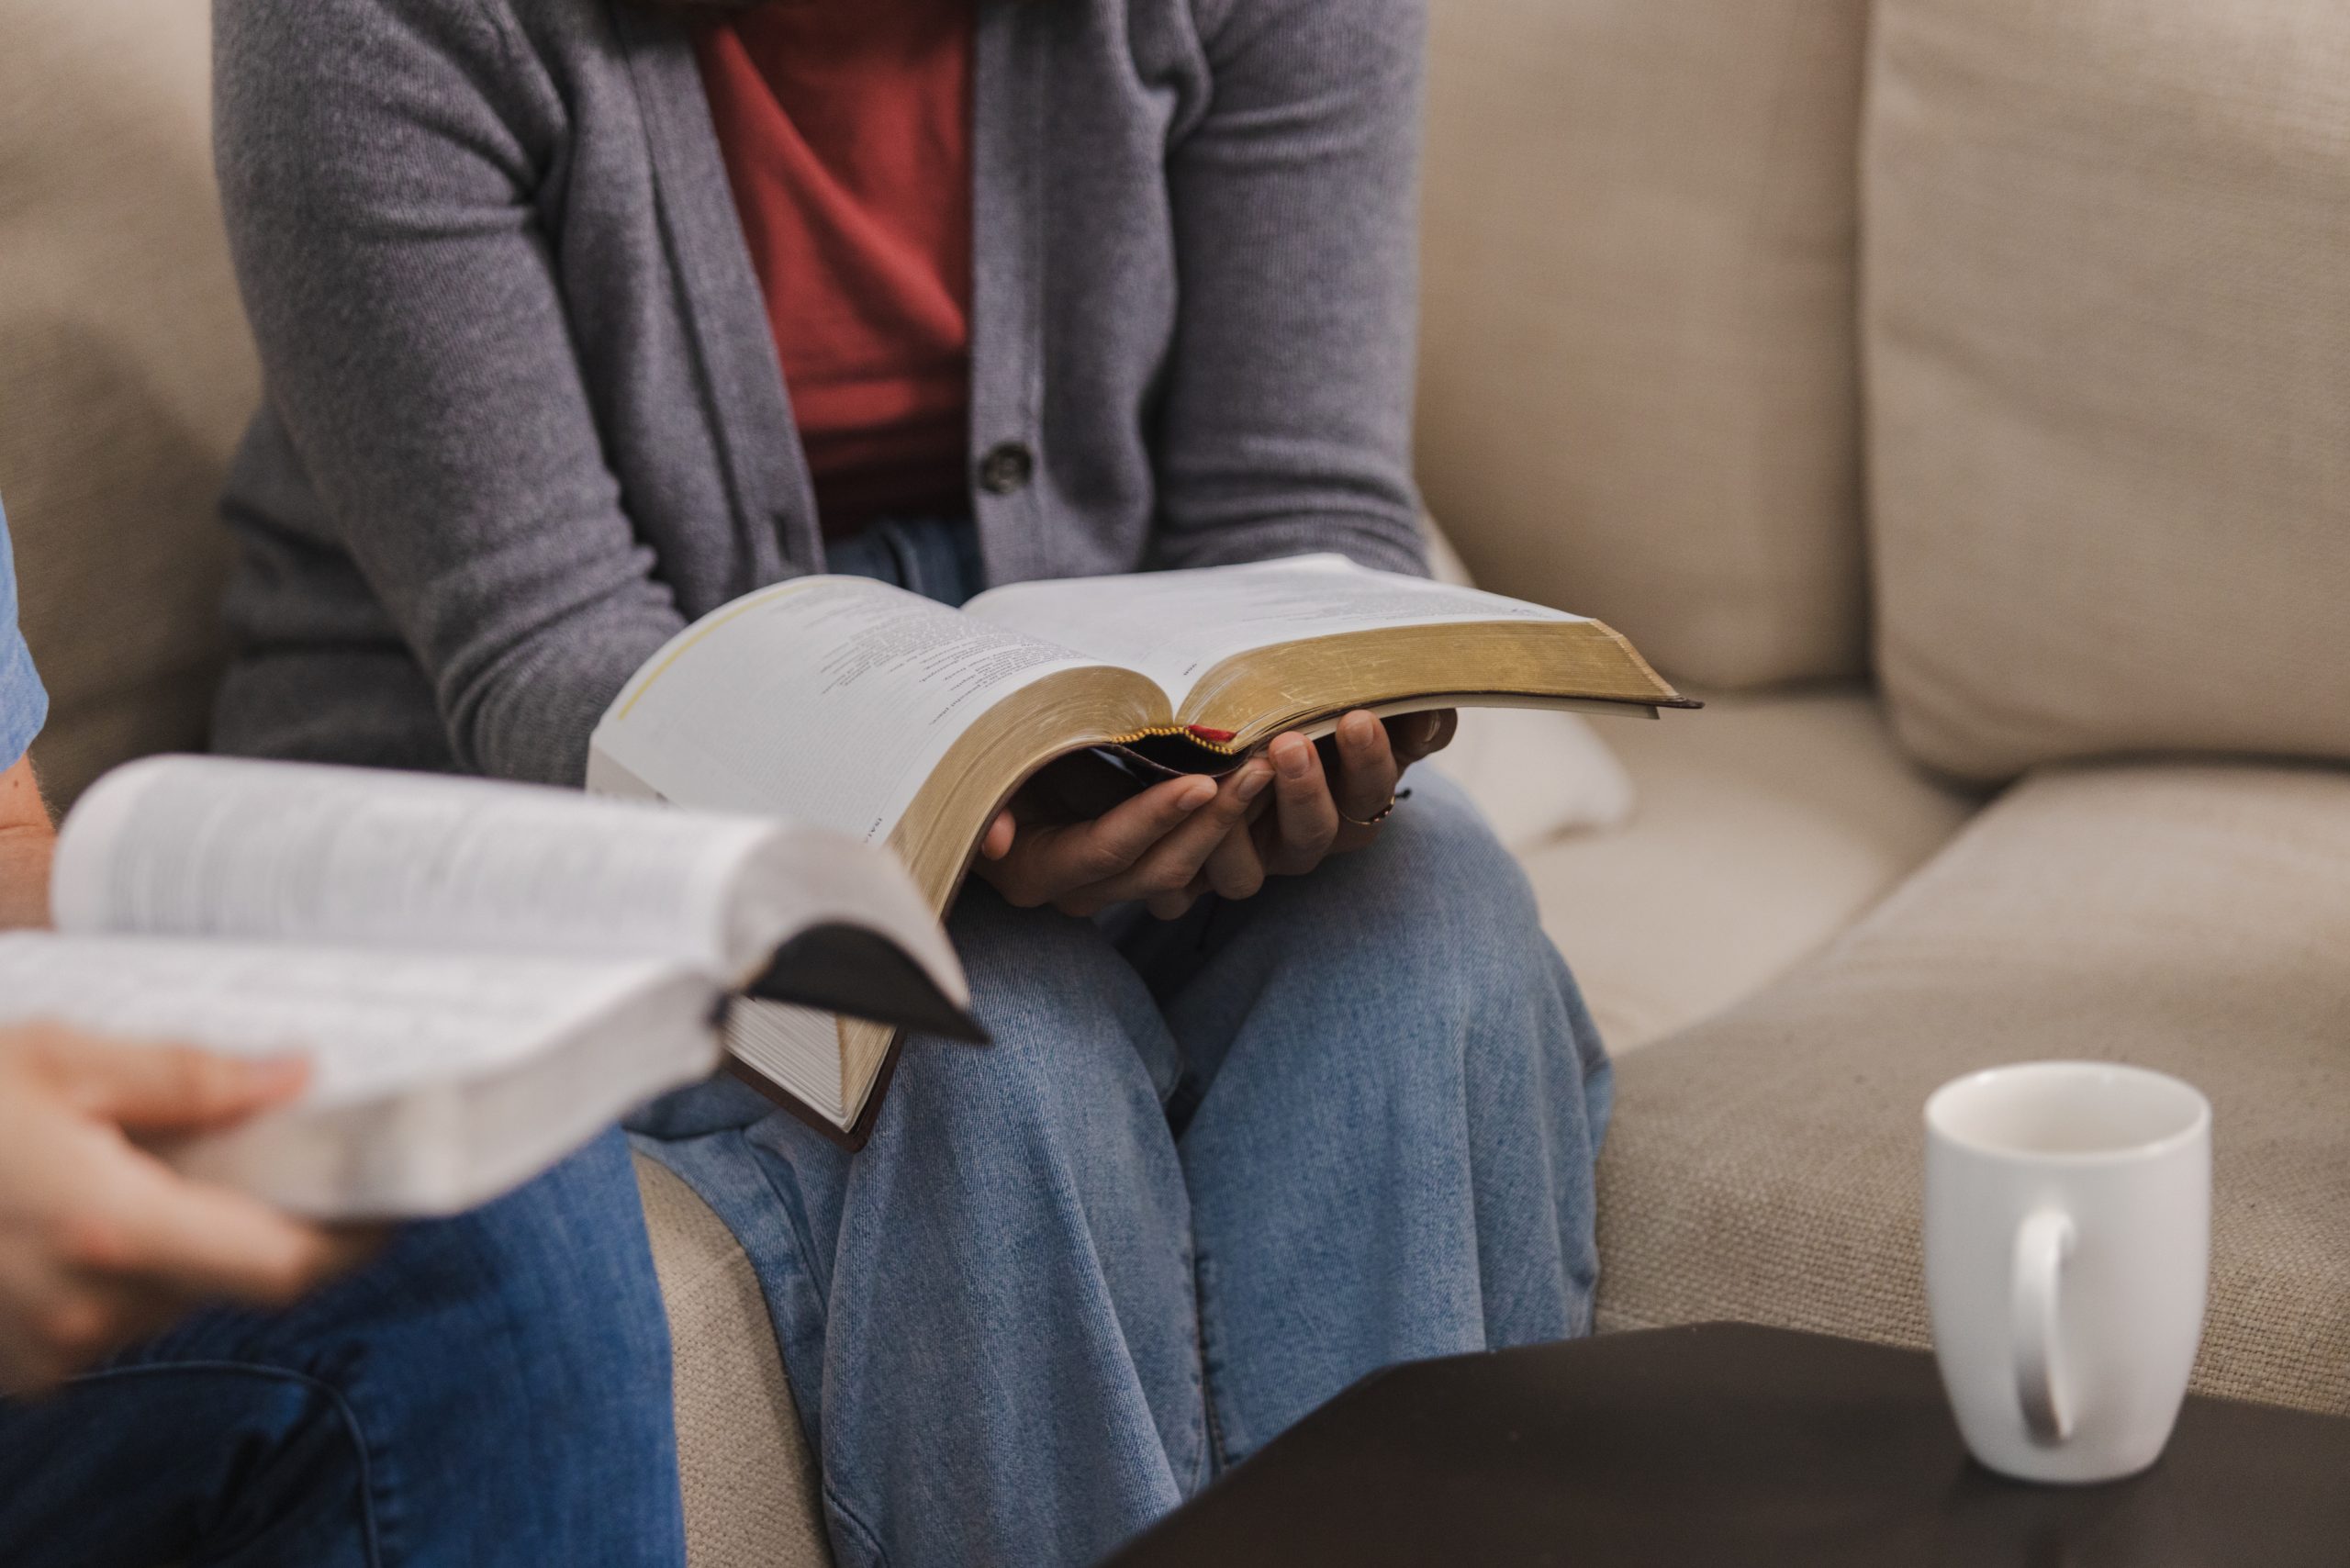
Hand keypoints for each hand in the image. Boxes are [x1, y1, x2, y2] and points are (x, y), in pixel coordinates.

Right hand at [0, 1028, 373, 1394]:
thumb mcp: (56, 1061)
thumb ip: (187, 1078)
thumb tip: (294, 1076)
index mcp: (110, 1231)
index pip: (283, 1265)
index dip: (351, 1239)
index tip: (389, 1197)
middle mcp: (87, 1311)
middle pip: (235, 1278)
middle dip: (264, 1219)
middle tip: (278, 1153)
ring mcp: (49, 1354)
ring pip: (176, 1300)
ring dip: (189, 1244)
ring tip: (156, 1168)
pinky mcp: (23, 1370)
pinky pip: (115, 1319)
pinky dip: (129, 1271)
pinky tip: (92, 1213)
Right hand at [972, 756, 1276, 919]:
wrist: (999, 774)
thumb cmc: (990, 762)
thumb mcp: (985, 771)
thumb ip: (989, 803)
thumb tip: (998, 839)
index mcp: (1037, 872)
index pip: (1110, 848)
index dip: (1156, 817)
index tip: (1204, 781)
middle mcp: (1082, 892)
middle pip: (1163, 867)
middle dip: (1215, 819)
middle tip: (1262, 766)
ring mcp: (1119, 885)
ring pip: (1190, 869)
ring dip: (1233, 820)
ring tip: (1272, 766)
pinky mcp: (1145, 867)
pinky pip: (1194, 855)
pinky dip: (1225, 819)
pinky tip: (1260, 778)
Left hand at [1198, 709, 1456, 894]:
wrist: (1224, 720)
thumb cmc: (1309, 702)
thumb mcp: (1362, 697)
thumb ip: (1403, 708)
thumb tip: (1427, 718)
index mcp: (1351, 800)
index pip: (1371, 791)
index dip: (1367, 760)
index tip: (1357, 718)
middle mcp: (1301, 840)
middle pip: (1312, 835)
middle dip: (1303, 792)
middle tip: (1289, 743)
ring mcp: (1248, 860)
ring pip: (1244, 872)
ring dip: (1233, 823)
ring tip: (1221, 773)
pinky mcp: (1191, 871)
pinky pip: (1180, 887)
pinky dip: (1175, 863)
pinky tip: (1170, 809)